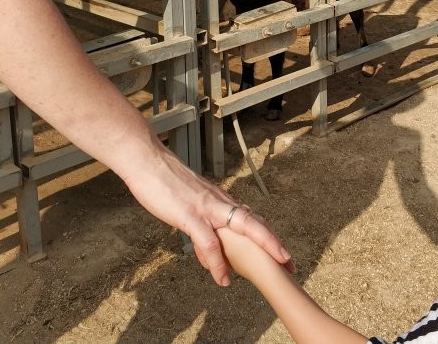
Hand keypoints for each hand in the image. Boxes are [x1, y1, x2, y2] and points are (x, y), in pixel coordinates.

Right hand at [120, 145, 292, 285]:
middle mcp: (219, 203)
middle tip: (291, 264)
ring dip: (262, 250)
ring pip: (244, 228)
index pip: (250, 218)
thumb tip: (206, 249)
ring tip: (273, 272)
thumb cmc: (163, 181)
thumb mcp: (188, 204)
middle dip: (275, 244)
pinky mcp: (190, 215)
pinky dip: (218, 263)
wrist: (146, 160)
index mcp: (219, 200)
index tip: (281, 253)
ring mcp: (207, 208)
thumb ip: (201, 223)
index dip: (267, 236)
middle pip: (256, 223)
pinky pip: (210, 242)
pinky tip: (222, 279)